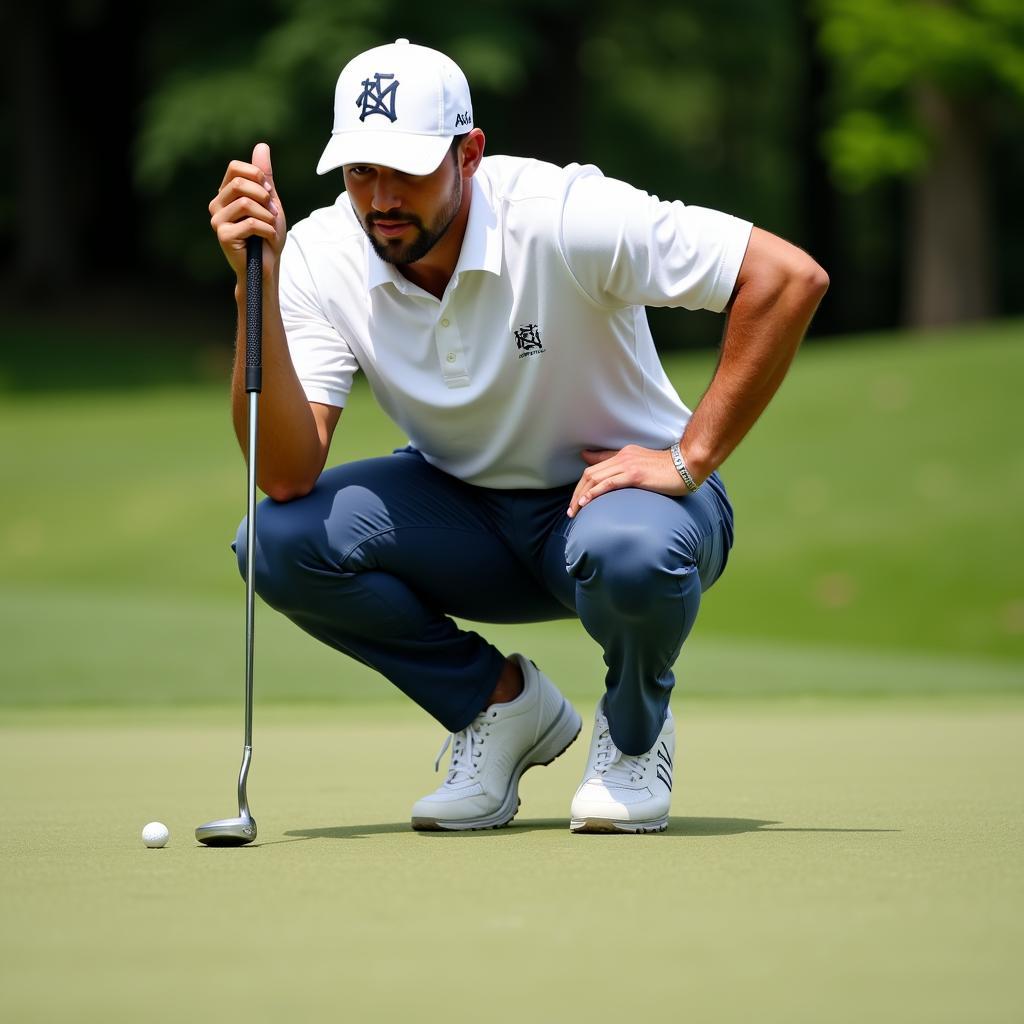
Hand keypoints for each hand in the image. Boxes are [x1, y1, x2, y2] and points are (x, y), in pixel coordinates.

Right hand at [209, 142, 286, 278]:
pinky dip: (267, 230)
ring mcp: (217, 220)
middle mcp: (217, 204)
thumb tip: (262, 146)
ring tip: (271, 227)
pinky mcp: (223, 235)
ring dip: (267, 216)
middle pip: (240, 183)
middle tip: (273, 211)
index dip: (256, 175)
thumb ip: (264, 176)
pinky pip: (250, 223)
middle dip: (264, 197)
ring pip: (246, 203)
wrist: (268, 265)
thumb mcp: (269, 201)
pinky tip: (268, 239)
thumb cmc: (268, 234)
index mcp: (226, 193)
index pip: (235, 168)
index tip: (269, 191)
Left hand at [567, 445, 686, 517]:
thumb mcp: (642, 465)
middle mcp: (622, 457)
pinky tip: (586, 502)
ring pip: (595, 478)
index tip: (575, 501)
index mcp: (623, 454)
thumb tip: (611, 475)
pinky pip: (609, 483)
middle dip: (576, 493)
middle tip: (571, 511)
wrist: (688, 466)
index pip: (594, 468)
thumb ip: (626, 468)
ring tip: (574, 511)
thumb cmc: (668, 469)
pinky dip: (594, 492)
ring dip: (581, 496)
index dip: (581, 485)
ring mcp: (628, 465)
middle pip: (590, 474)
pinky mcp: (635, 475)